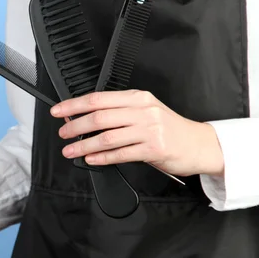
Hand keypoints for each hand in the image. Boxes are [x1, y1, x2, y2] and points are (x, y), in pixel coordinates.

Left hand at [50, 90, 224, 176]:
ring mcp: (149, 130)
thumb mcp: (146, 111)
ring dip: (85, 145)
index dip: (74, 105)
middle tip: (63, 134)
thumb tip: (86, 119)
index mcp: (138, 98)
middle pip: (100, 117)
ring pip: (107, 137)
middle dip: (76, 126)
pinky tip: (91, 159)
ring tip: (71, 150)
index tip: (59, 111)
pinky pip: (121, 154)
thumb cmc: (169, 129)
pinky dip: (102, 157)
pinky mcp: (154, 149)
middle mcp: (143, 111)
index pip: (99, 98)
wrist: (200, 144)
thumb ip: (120, 113)